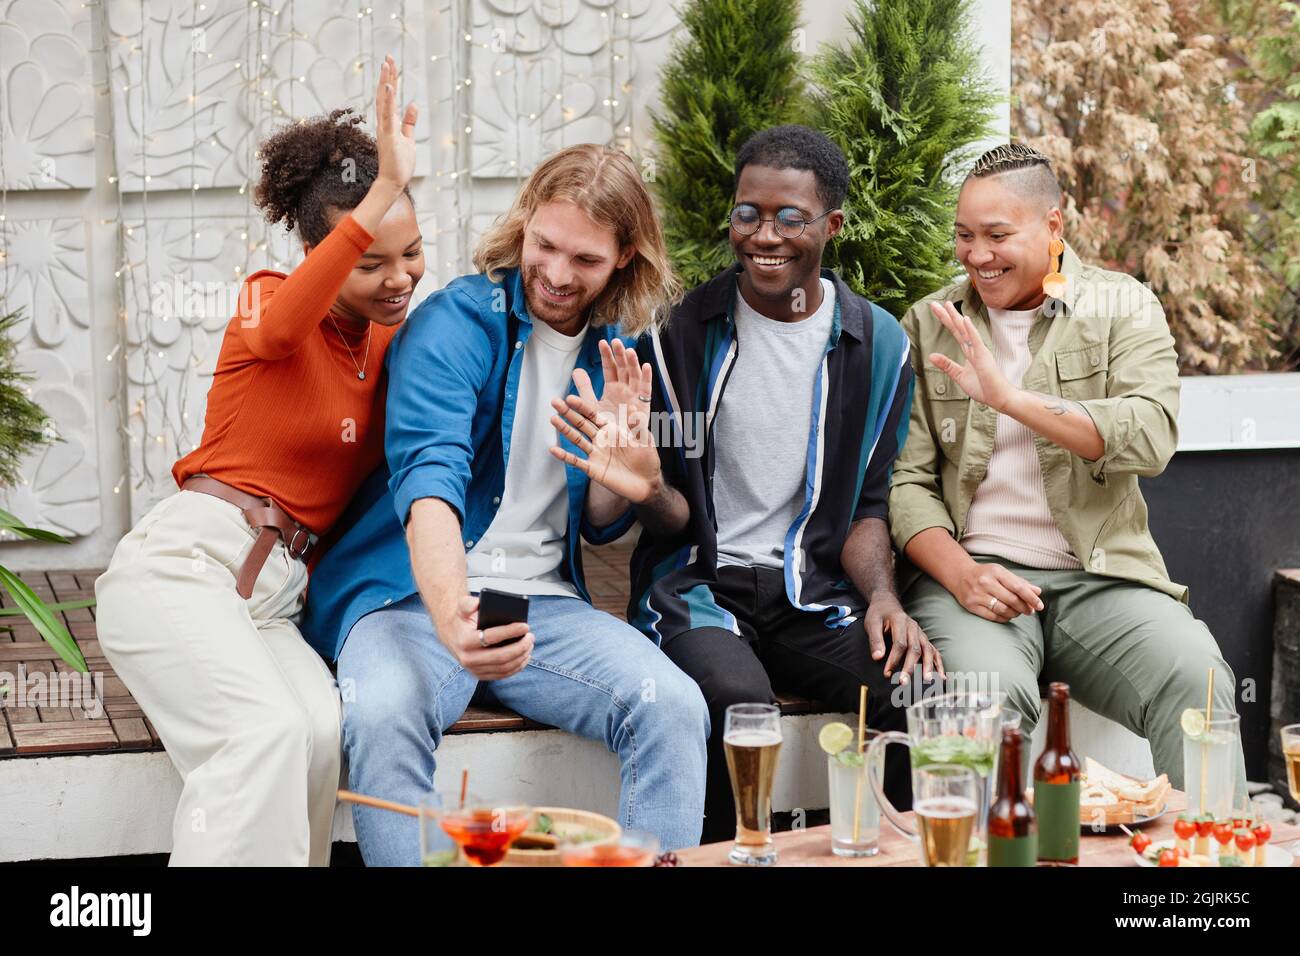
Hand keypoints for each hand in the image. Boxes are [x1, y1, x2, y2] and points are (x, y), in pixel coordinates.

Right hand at [374, 55, 417, 191]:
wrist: (393, 182)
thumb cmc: (399, 163)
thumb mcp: (408, 138)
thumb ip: (409, 122)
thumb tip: (414, 105)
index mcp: (389, 123)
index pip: (389, 97)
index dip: (390, 80)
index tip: (390, 64)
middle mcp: (384, 123)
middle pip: (385, 94)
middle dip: (387, 76)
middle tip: (388, 57)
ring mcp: (385, 128)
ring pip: (384, 101)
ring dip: (385, 83)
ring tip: (386, 65)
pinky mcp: (389, 136)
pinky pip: (388, 116)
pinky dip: (389, 102)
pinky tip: (389, 88)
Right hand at [440, 595, 533, 680]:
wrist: (451, 635)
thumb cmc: (462, 619)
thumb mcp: (462, 607)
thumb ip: (469, 603)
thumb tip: (479, 603)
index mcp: (464, 641)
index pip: (491, 637)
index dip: (511, 632)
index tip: (525, 626)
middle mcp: (468, 658)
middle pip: (501, 656)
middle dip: (520, 647)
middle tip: (531, 637)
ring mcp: (474, 669)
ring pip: (504, 667)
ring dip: (521, 657)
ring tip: (530, 644)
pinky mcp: (480, 675)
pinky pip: (503, 674)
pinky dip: (517, 667)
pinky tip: (525, 656)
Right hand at [548, 339, 661, 503]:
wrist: (646, 482)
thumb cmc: (647, 458)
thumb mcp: (643, 439)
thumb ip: (636, 424)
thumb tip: (633, 404)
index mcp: (612, 430)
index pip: (594, 415)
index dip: (583, 406)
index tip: (571, 396)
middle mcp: (601, 439)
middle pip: (582, 424)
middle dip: (569, 413)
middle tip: (554, 401)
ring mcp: (595, 454)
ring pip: (577, 440)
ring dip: (564, 430)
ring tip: (552, 419)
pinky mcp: (593, 469)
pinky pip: (576, 461)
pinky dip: (565, 456)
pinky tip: (552, 449)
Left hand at [864, 592, 944, 684]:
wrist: (887, 604)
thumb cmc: (879, 614)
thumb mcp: (872, 622)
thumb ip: (875, 639)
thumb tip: (877, 657)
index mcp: (900, 621)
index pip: (900, 643)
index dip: (894, 659)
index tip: (887, 673)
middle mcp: (914, 627)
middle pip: (915, 649)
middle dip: (910, 667)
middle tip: (903, 682)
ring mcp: (921, 634)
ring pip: (927, 651)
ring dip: (927, 667)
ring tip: (927, 680)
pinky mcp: (924, 639)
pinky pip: (934, 652)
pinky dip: (938, 664)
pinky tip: (941, 677)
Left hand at [927, 300, 1016, 411]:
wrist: (999, 398)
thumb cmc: (984, 387)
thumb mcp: (959, 376)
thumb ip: (947, 365)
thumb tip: (931, 355)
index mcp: (969, 351)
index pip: (956, 332)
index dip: (946, 320)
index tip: (936, 310)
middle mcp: (974, 347)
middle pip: (958, 328)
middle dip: (946, 315)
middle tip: (934, 304)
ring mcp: (980, 351)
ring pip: (966, 331)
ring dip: (956, 318)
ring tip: (947, 305)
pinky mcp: (984, 357)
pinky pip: (976, 341)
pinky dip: (970, 330)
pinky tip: (964, 320)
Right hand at [954, 562, 1043, 622]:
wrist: (960, 575)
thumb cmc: (985, 574)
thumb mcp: (1002, 572)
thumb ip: (1020, 582)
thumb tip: (1038, 592)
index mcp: (996, 572)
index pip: (1018, 587)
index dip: (1031, 598)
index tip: (1039, 606)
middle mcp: (985, 583)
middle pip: (1011, 600)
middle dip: (1024, 608)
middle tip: (1030, 611)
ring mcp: (977, 595)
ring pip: (1003, 610)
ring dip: (1015, 614)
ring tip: (1018, 612)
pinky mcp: (971, 606)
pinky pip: (993, 616)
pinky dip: (1004, 618)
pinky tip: (1007, 615)